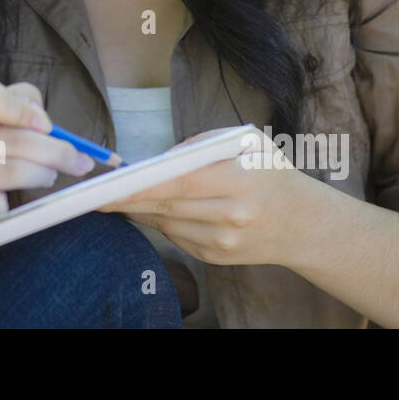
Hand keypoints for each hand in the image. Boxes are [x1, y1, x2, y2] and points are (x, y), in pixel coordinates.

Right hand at [0, 80, 96, 243]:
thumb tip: (43, 116)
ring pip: (11, 172)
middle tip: (76, 160)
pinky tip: (1, 201)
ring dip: (42, 175)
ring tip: (47, 177)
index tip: (48, 126)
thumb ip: (8, 106)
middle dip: (57, 150)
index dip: (28, 110)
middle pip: (14, 139)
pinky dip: (7, 206)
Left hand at [96, 127, 315, 267]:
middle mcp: (232, 216)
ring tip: (114, 197)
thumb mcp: (248, 141)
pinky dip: (159, 221)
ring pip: (166, 224)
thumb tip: (160, 158)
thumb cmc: (270, 172)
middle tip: (95, 193)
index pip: (181, 184)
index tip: (111, 185)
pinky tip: (148, 209)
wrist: (303, 223)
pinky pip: (175, 237)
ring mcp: (223, 242)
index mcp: (241, 181)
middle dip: (128, 200)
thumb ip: (202, 143)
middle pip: (167, 207)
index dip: (143, 186)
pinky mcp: (215, 258)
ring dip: (138, 210)